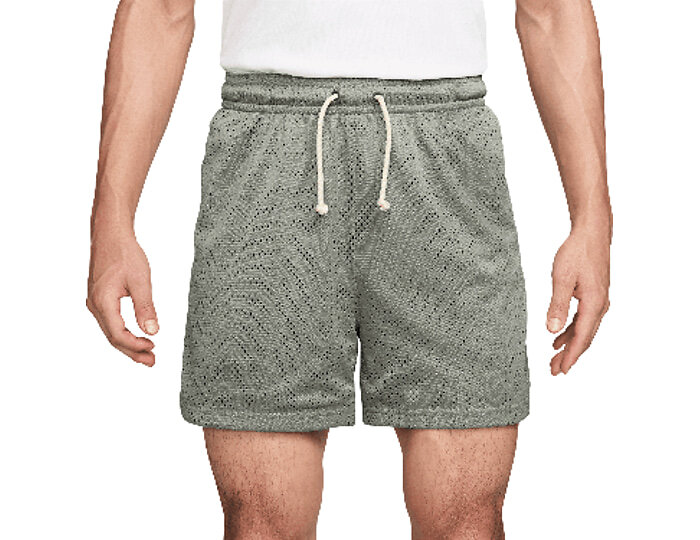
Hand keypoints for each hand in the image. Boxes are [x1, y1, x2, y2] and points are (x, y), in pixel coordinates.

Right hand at [87, 231, 158, 365]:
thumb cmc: (125, 253)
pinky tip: (136, 336)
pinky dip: (123, 332)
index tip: (154, 349)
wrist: (110, 234)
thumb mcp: (141, 281)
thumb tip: (153, 332)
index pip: (118, 335)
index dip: (136, 346)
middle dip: (132, 351)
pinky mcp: (99, 298)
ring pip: (111, 331)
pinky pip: (110, 322)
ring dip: (128, 344)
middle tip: (152, 362)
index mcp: (103, 302)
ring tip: (147, 353)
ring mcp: (95, 302)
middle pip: (113, 337)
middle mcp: (95, 305)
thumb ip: (146, 308)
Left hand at [547, 228, 609, 374]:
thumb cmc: (577, 252)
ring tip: (554, 357)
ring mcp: (598, 300)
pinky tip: (560, 336)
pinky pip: (583, 319)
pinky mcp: (594, 295)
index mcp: (594, 304)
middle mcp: (600, 305)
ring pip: (584, 329)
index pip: (582, 338)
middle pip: (584, 338)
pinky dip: (571, 330)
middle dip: (569, 355)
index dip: (571, 356)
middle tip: (554, 370)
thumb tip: (552, 330)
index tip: (561, 370)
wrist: (592, 233)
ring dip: (569, 344)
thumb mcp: (562, 278)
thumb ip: (557, 305)